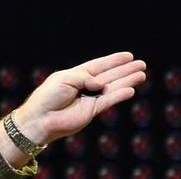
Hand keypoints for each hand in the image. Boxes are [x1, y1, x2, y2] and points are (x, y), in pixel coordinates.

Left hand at [12, 52, 146, 145]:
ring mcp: (88, 100)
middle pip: (109, 76)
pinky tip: (131, 90)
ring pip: (112, 88)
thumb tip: (102, 84)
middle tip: (141, 64)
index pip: (98, 66)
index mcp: (76, 76)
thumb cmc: (47, 97)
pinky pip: (108, 102)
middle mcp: (84, 87)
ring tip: (142, 75)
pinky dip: (119, 96)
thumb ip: (85, 77)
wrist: (39, 120)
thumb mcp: (64, 79)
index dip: (113, 61)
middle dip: (125, 70)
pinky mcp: (90, 112)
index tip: (128, 55)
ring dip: (127, 82)